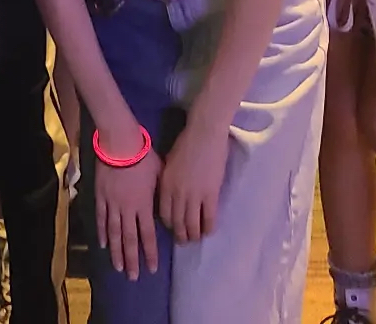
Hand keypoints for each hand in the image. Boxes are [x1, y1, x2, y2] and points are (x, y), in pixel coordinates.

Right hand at [93, 144, 161, 280]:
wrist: (119, 141)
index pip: (147, 235)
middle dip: (132, 259)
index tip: (151, 268)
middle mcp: (127, 208)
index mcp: (143, 205)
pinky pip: (101, 217)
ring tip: (118, 267)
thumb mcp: (159, 175)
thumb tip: (164, 208)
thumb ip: (159, 194)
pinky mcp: (100, 194)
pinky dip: (102, 231)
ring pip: (113, 232)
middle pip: (129, 239)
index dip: (149, 253)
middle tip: (133, 277)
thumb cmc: (143, 155)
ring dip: (116, 251)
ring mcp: (111, 202)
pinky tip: (102, 244)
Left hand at [157, 119, 228, 243]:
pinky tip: (209, 231)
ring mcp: (194, 195)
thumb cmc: (186, 144)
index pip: (164, 213)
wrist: (204, 134)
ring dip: (194, 235)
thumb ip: (168, 181)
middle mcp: (177, 193)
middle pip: (177, 222)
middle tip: (184, 240)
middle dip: (180, 235)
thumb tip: (170, 196)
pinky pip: (209, 219)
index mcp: (165, 184)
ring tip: (196, 238)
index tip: (173, 228)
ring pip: (192, 225)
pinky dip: (208, 228)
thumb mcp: (170, 163)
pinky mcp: (211, 195)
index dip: (169, 224)